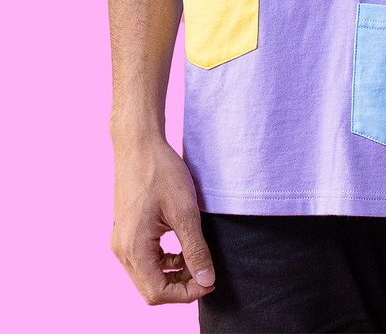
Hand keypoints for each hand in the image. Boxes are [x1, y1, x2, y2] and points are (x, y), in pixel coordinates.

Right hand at [111, 137, 214, 304]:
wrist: (139, 144)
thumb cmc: (161, 172)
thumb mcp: (185, 211)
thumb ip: (196, 249)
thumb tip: (207, 281)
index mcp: (133, 248)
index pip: (158, 293)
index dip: (187, 294)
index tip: (211, 281)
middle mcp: (121, 250)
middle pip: (151, 289)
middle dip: (180, 287)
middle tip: (207, 273)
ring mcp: (121, 241)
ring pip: (147, 276)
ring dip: (173, 275)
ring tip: (197, 259)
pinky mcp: (126, 231)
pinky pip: (144, 260)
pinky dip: (164, 262)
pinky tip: (182, 248)